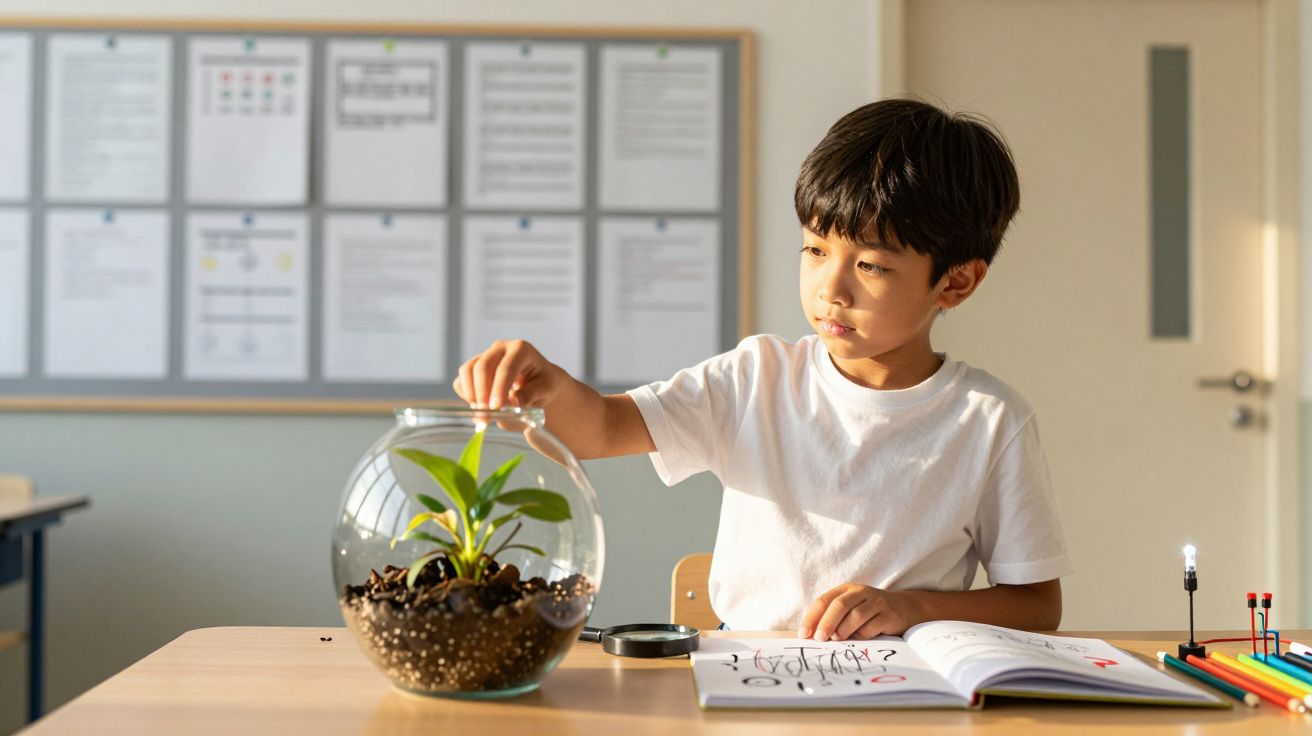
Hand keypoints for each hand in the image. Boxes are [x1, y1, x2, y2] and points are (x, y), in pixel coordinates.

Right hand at [454, 340, 565, 409]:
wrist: (537, 383)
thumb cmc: (543, 384)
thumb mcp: (546, 389)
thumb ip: (531, 394)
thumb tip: (513, 402)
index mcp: (521, 349)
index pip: (506, 368)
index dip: (499, 389)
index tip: (496, 408)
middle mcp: (500, 348)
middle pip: (482, 366)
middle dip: (482, 393)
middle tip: (486, 415)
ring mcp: (485, 356)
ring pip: (467, 370)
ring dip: (471, 394)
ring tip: (482, 415)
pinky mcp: (474, 367)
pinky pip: (462, 380)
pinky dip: (465, 395)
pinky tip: (479, 408)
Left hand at [797, 583, 920, 640]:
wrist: (905, 609)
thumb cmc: (869, 612)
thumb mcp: (851, 608)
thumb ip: (833, 618)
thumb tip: (811, 637)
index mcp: (846, 589)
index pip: (824, 600)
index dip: (812, 617)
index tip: (803, 634)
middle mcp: (861, 592)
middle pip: (839, 605)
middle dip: (826, 622)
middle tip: (819, 638)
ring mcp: (876, 602)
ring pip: (856, 615)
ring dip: (843, 630)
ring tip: (837, 639)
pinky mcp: (889, 615)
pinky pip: (872, 627)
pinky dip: (862, 635)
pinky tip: (860, 638)